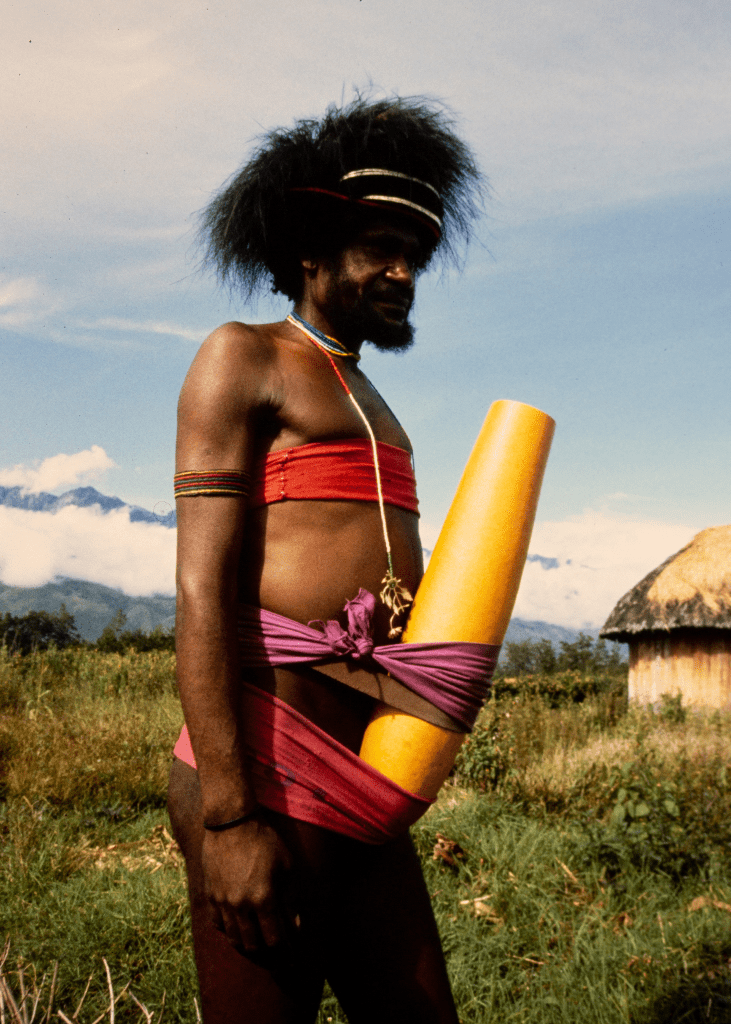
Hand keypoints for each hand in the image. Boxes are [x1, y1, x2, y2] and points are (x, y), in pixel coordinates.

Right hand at [201, 812, 298, 952]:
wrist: (231, 821)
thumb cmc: (264, 839)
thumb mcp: (286, 865)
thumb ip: (291, 898)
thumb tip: (296, 925)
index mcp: (263, 898)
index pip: (274, 938)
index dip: (284, 948)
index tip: (291, 950)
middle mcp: (240, 905)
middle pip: (252, 944)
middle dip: (265, 950)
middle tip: (274, 949)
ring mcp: (222, 901)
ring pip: (232, 937)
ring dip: (245, 943)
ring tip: (256, 941)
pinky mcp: (210, 893)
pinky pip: (216, 923)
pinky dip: (227, 929)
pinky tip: (236, 926)